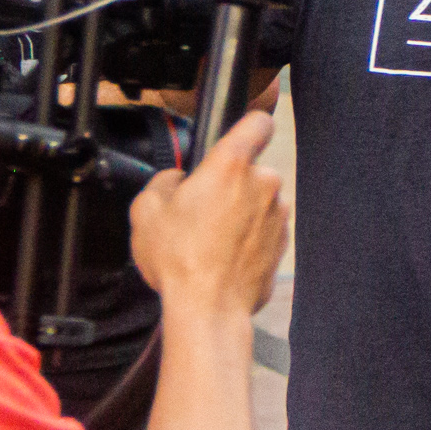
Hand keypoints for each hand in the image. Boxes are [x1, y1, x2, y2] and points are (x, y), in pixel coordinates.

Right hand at [130, 110, 287, 316]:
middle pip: (250, 170)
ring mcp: (278, 214)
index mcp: (231, 166)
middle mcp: (263, 184)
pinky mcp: (283, 241)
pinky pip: (264, 228)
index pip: (256, 122)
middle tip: (201, 210)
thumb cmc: (179, 259)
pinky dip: (249, 237)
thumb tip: (177, 180)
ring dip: (240, 213)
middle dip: (230, 185)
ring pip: (257, 201)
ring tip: (209, 240)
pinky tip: (224, 255)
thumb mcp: (146, 210)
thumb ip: (164, 180)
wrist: (209, 307)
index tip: (236, 136)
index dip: (247, 126)